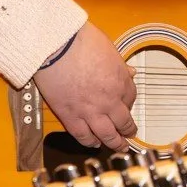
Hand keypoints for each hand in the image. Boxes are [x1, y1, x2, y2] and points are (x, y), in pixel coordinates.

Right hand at [33, 23, 135, 151]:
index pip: (131, 98)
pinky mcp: (69, 116)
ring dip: (115, 143)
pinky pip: (83, 135)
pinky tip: (93, 144)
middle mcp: (109, 100)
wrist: (56, 46)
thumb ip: (119, 64)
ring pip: (107, 134)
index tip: (126, 105)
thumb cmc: (80, 40)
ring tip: (118, 146)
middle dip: (128, 130)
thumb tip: (130, 70)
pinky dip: (90, 142)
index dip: (129, 103)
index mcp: (120, 81)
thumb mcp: (108, 48)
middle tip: (129, 134)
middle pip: (123, 122)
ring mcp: (90, 111)